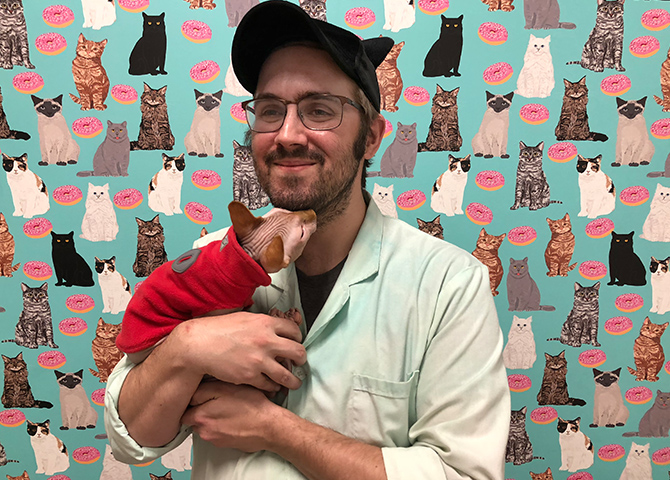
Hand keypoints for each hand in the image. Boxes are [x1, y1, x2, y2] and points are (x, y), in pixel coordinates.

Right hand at [175, 310, 305, 391]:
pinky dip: (272, 387)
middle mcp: (267, 341)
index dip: (298, 338)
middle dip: (301, 359)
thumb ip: (262, 323)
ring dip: (293, 381)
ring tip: (294, 383)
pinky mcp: (250, 376)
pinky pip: (269, 385)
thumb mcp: (245, 318)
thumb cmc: (218, 329)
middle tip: (299, 363)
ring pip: (287, 375)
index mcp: (266, 323)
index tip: (296, 343)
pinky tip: (272, 386)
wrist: (199, 344)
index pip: (295, 331)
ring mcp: (259, 360)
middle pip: (298, 352)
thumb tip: (274, 327)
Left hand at [181, 380, 286, 452]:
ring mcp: (214, 439)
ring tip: (228, 408)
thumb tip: (192, 391)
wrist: (269, 427)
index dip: (193, 398)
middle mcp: (204, 430)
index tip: (201, 394)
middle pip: (194, 417)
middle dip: (202, 409)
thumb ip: (204, 390)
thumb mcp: (226, 388)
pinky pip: (217, 432)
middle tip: (217, 400)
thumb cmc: (252, 406)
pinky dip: (222, 426)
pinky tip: (234, 418)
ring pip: (206, 425)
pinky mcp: (225, 444)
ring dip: (212, 418)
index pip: (185, 408)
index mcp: (201, 416)